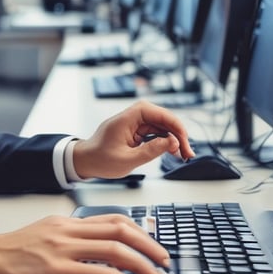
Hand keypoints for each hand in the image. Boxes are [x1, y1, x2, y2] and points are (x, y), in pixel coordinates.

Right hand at [0, 213, 173, 273]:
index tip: (152, 243)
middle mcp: (68, 230)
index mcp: (66, 222)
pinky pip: (100, 272)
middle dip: (148, 244)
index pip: (112, 218)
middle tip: (164, 259)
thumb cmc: (10, 252)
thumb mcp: (44, 235)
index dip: (139, 230)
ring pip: (115, 248)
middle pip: (120, 229)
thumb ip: (68, 238)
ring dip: (142, 263)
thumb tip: (93, 248)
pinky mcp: (58, 269)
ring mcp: (64, 248)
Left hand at [72, 100, 193, 179]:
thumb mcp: (127, 160)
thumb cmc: (100, 160)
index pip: (155, 112)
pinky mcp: (135, 131)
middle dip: (177, 132)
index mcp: (126, 119)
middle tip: (187, 151)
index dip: (173, 123)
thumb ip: (150, 151)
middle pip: (161, 117)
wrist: (85, 162)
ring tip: (183, 154)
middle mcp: (131, 118)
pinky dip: (165, 141)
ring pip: (160, 125)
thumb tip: (171, 142)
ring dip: (173, 138)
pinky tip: (173, 151)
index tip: (183, 139)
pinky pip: (155, 132)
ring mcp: (133, 124)